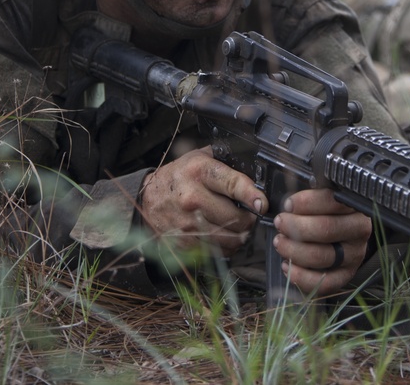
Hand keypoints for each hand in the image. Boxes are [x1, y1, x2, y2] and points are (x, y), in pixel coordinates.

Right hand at [139, 146, 267, 255]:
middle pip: (237, 218)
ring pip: (230, 239)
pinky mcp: (184, 243)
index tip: (262, 204)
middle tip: (249, 215)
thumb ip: (225, 160)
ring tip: (239, 227)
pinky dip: (227, 247)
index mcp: (199, 172)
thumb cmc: (179, 176)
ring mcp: (187, 224)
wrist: (147, 198)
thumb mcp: (199, 157)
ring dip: (240, 236)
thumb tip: (256, 170)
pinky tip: (224, 237)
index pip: (233, 184)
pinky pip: (218, 252)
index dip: (252, 196)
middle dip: (249, 219)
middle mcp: (192, 198)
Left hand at [272, 189, 371, 295]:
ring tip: (280, 242)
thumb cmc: (319, 212)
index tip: (288, 205)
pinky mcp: (346, 275)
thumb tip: (272, 202)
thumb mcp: (314, 197)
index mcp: (353, 205)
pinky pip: (324, 282)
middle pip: (326, 229)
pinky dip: (301, 276)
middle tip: (280, 223)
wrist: (335, 236)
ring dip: (293, 250)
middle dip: (296, 226)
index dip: (306, 203)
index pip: (332, 201)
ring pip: (322, 256)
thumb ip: (301, 194)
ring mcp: (354, 254)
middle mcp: (359, 229)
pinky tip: (286, 266)